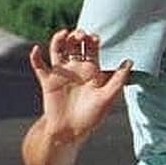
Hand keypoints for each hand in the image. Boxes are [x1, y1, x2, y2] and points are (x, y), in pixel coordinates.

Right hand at [28, 29, 131, 144]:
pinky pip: (39, 67)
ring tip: (63, 34)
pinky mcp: (48, 81)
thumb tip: (130, 61)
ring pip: (58, 51)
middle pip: (75, 46)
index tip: (94, 38)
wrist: (71, 130)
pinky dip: (35, 57)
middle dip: (77, 37)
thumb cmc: (92, 115)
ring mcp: (61, 73)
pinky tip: (36, 49)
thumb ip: (118, 79)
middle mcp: (76, 68)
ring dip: (59, 40)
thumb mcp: (108, 97)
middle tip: (80, 34)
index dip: (92, 41)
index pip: (92, 49)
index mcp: (91, 70)